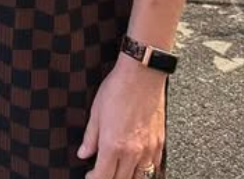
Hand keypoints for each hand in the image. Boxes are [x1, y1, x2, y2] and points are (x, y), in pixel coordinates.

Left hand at [77, 59, 166, 178]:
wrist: (142, 75)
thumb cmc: (117, 89)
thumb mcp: (96, 112)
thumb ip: (90, 138)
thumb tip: (83, 153)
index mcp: (113, 145)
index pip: (102, 177)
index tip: (89, 176)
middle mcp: (132, 152)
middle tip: (102, 173)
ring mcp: (148, 149)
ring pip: (140, 178)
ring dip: (127, 178)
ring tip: (118, 172)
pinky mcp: (160, 143)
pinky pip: (154, 167)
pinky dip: (145, 171)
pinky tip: (137, 166)